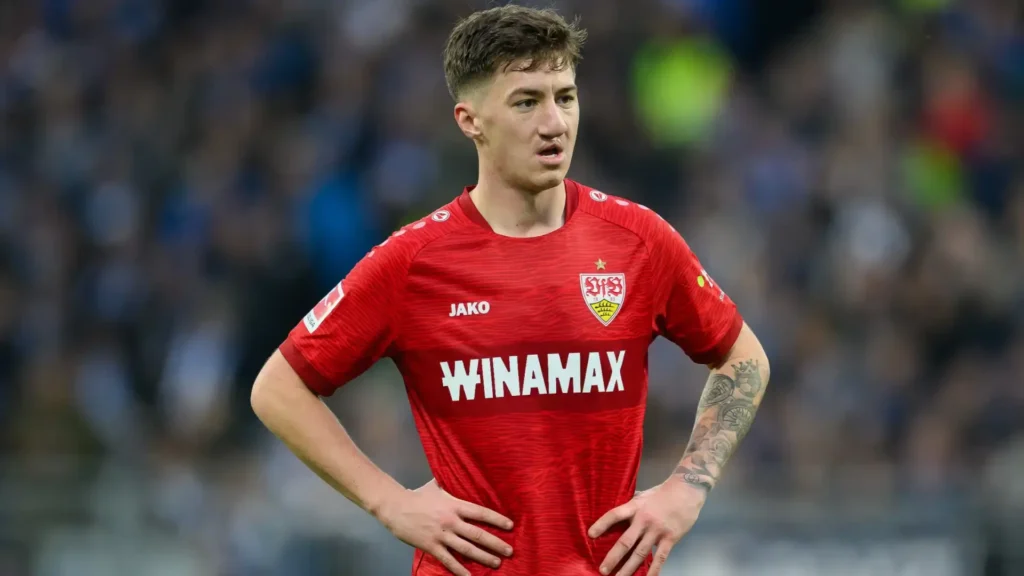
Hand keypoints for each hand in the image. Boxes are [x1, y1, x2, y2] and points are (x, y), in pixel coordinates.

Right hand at [375, 479, 513, 575]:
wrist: (396, 507)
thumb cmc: (417, 496)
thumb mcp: (436, 485)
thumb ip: (450, 483)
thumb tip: (461, 472)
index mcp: (454, 505)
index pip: (480, 513)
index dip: (497, 519)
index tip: (510, 526)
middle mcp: (451, 521)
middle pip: (478, 534)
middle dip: (496, 544)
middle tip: (509, 551)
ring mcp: (442, 535)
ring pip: (467, 549)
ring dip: (483, 557)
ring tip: (496, 563)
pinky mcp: (432, 547)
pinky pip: (449, 560)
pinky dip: (460, 570)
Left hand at [588, 479, 705, 575]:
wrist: (687, 490)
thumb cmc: (663, 492)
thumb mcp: (644, 495)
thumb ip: (633, 506)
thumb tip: (620, 515)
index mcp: (635, 507)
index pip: (615, 515)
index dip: (602, 524)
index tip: (590, 535)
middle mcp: (644, 520)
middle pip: (625, 541)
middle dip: (613, 557)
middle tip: (603, 570)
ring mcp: (657, 531)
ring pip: (640, 553)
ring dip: (628, 568)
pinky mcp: (670, 538)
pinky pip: (660, 558)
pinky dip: (653, 570)